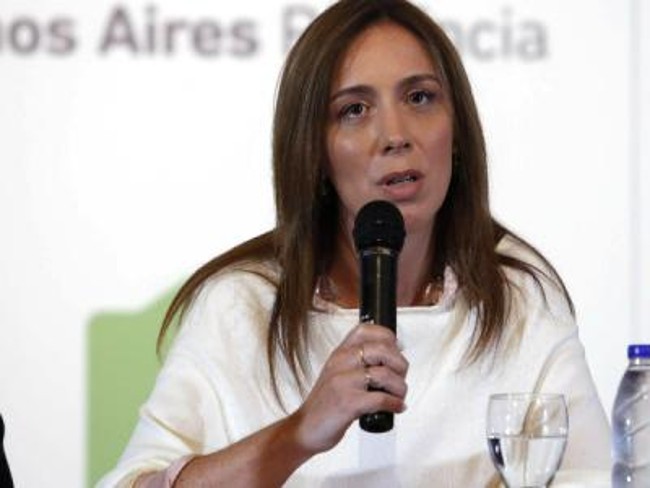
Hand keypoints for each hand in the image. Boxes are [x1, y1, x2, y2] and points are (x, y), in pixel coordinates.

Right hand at [289, 323, 408, 454]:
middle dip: (400, 364)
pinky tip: (396, 407)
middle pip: (382, 350)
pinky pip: (381, 398)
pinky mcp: (348, 403)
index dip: (388, 337)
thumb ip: (357, 363)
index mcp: (339, 353)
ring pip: (385, 374)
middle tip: (400, 377)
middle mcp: (341, 363)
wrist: (305, 428)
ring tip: (399, 395)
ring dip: (400, 387)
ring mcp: (343, 382)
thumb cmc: (325, 403)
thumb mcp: (337, 374)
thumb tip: (392, 357)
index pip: (366, 330)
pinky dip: (395, 403)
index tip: (396, 350)